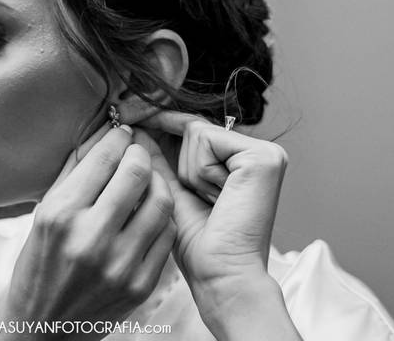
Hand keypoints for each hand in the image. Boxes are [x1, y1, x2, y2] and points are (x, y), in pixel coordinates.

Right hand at [0, 123, 175, 339]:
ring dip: (156, 182)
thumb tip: (102, 135)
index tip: (121, 133)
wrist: (43, 329)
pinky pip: (165, 235)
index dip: (117, 138)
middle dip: (139, 153)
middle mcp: (90, 237)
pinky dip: (160, 216)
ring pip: (160, 201)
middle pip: (136, 173)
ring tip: (146, 180)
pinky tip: (148, 212)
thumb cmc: (38, 265)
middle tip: (135, 152)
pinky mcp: (140, 285)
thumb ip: (74, 173)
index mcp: (60, 214)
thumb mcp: (44, 214)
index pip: (103, 158)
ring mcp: (119, 264)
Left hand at [133, 112, 301, 339]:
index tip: (127, 118)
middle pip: (193, 129)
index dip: (161, 126)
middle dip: (176, 158)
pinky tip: (217, 197)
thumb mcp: (171, 190)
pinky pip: (205, 141)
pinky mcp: (263, 156)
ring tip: (210, 203)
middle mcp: (260, 153)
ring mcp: (266, 153)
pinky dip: (199, 171)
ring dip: (188, 172)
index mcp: (243, 161)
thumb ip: (158, 158)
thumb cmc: (197, 244)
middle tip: (191, 190)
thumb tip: (134, 128)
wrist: (220, 275)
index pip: (195, 131)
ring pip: (196, 133)